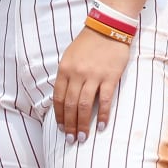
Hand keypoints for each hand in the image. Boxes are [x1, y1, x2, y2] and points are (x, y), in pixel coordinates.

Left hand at [53, 27, 131, 142]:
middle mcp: (76, 74)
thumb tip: (63, 99)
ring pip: (84, 106)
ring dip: (83, 124)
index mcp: (64, 69)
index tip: (61, 128)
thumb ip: (66, 76)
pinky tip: (101, 126)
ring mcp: (93, 76)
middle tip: (71, 139)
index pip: (58, 98)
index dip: (59, 116)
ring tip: (83, 137)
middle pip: (69, 105)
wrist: (108, 28)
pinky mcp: (110, 77)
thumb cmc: (88, 44)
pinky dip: (102, 115)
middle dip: (69, 125)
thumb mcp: (70, 57)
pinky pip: (104, 100)